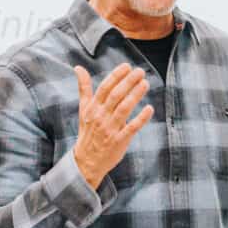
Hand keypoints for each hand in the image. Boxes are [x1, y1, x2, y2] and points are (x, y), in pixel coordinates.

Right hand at [71, 63, 151, 190]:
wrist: (86, 161)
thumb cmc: (88, 132)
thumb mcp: (83, 109)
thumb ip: (84, 88)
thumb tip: (78, 68)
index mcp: (93, 108)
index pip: (104, 88)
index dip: (116, 76)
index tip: (127, 66)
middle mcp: (101, 117)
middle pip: (115, 96)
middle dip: (128, 82)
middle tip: (140, 72)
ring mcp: (110, 129)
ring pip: (123, 109)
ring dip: (135, 95)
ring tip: (145, 84)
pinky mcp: (119, 141)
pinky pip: (131, 128)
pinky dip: (140, 119)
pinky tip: (149, 109)